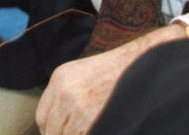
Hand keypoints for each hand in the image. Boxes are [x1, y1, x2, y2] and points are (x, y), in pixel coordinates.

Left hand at [36, 24, 187, 134]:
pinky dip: (92, 133)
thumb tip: (59, 125)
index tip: (62, 133)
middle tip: (80, 131)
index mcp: (60, 78)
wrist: (146, 61)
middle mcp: (65, 91)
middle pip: (52, 131)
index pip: (42, 118)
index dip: (52, 131)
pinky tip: (102, 128)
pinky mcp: (94, 121)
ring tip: (94, 127)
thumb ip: (68, 95)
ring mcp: (78, 107)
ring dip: (79, 134)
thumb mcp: (84, 74)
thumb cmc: (119, 71)